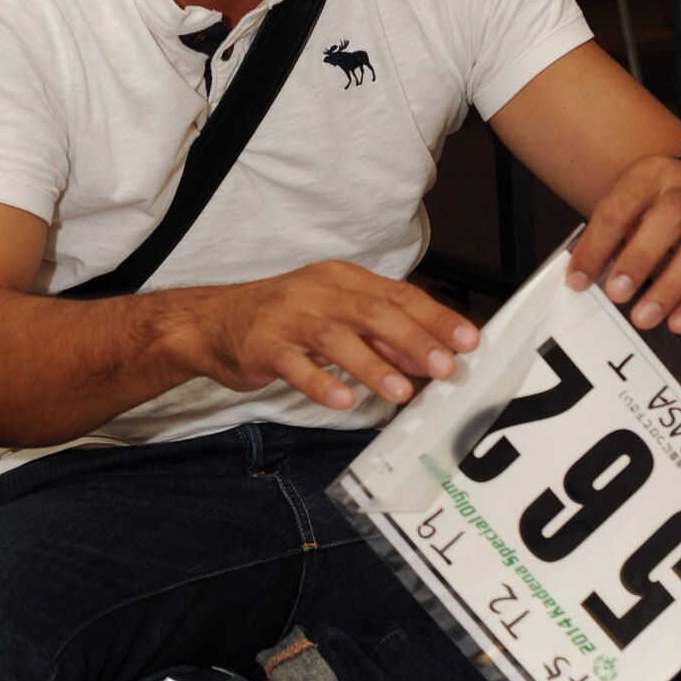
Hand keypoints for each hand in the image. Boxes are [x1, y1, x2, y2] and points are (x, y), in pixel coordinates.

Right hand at [189, 260, 479, 411]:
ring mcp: (288, 317)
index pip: (399, 295)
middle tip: (444, 368)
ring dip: (373, 365)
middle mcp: (318, 292)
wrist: (212, 322)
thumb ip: (379, 337)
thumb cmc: (281, 319)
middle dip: (414, 340)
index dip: (436, 317)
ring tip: (401, 391)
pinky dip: (320, 383)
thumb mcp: (335, 317)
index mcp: (343, 279)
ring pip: (337, 338)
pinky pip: (294, 365)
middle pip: (374, 312)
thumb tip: (426, 358)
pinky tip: (342, 400)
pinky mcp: (263, 345)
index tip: (469, 340)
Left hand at [564, 154, 680, 335]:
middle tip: (617, 294)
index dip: (596, 247)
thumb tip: (581, 280)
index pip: (619, 209)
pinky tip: (679, 323)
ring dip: (671, 288)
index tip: (578, 281)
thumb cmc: (652, 207)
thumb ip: (605, 238)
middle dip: (641, 259)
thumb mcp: (625, 206)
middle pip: (671, 218)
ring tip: (644, 318)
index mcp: (650, 175)